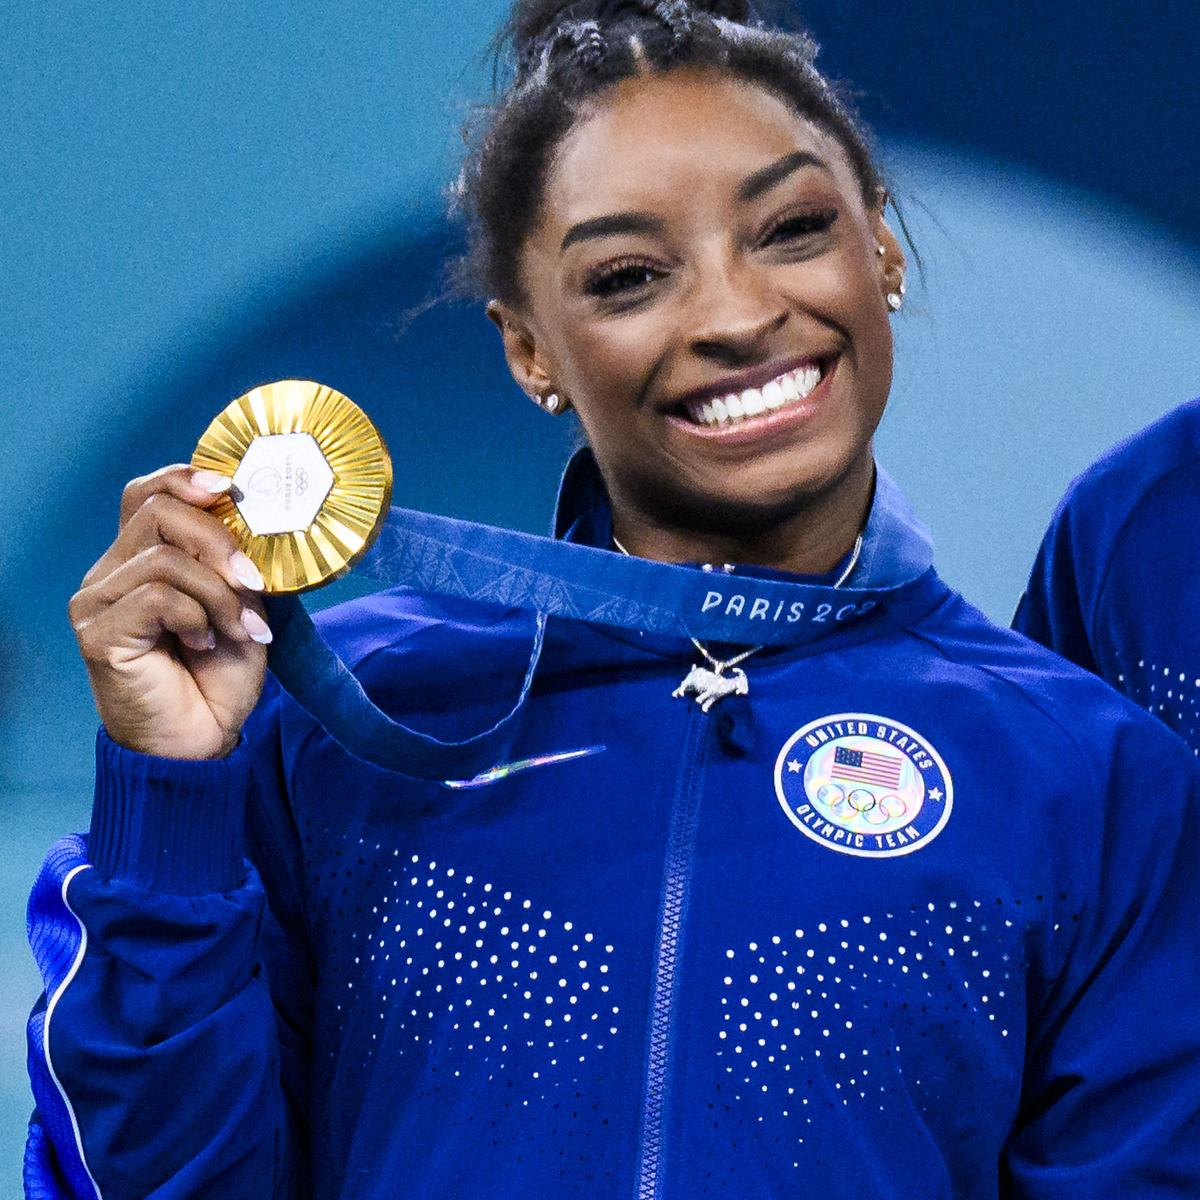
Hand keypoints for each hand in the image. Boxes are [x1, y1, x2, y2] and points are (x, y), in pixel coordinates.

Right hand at [70, 466, 271, 758]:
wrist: (200, 741)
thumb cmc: (218, 678)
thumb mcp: (242, 608)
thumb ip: (238, 566)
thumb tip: (258, 522)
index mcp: (141, 560)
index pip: (147, 494)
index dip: (186, 478)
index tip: (232, 487)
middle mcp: (111, 574)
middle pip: (158, 511)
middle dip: (219, 540)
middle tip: (254, 581)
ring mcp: (97, 601)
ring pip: (166, 558)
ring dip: (219, 593)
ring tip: (239, 630)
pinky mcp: (98, 633)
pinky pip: (158, 597)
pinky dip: (199, 617)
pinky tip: (206, 645)